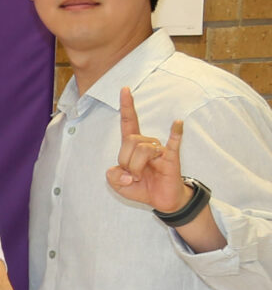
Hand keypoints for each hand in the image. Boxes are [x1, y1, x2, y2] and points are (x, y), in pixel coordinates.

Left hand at [109, 86, 191, 212]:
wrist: (161, 200)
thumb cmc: (141, 187)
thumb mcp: (118, 185)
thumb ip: (113, 176)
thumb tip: (125, 172)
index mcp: (132, 147)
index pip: (128, 123)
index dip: (126, 107)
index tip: (124, 89)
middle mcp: (146, 143)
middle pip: (130, 142)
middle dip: (126, 161)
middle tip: (132, 175)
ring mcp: (160, 149)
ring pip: (141, 150)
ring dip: (136, 167)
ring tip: (141, 177)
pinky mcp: (171, 157)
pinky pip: (173, 142)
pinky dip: (176, 132)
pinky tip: (178, 123)